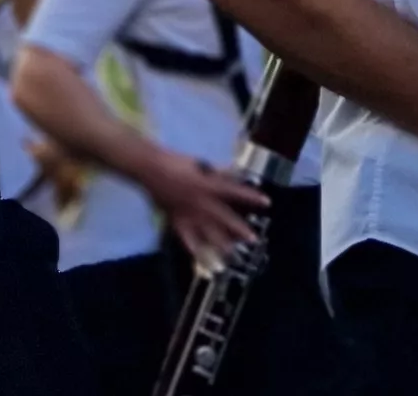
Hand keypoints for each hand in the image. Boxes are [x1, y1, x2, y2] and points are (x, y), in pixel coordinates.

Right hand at [135, 149, 270, 256]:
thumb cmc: (175, 162)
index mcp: (208, 185)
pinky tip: (200, 256)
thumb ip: (217, 172)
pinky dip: (192, 247)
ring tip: (231, 253)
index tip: (267, 202)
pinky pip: (185, 236)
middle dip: (239, 229)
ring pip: (207, 231)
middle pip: (224, 218)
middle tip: (253, 240)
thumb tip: (234, 173)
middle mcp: (201, 202)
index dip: (251, 197)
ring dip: (220, 242)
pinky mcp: (176, 219)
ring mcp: (188, 213)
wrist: (150, 168)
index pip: (234, 191)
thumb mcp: (200, 164)